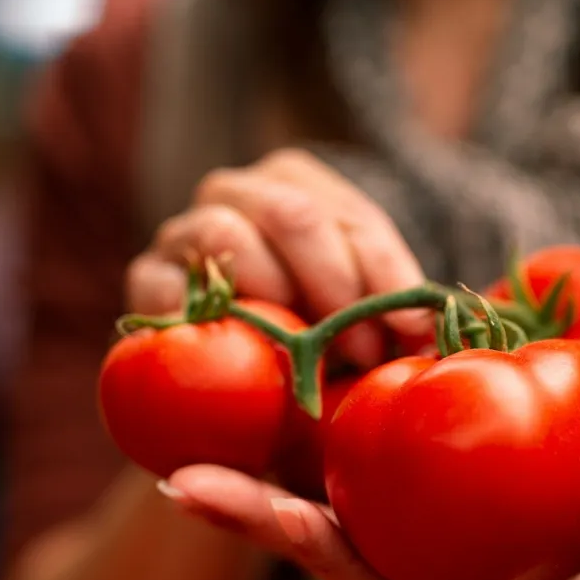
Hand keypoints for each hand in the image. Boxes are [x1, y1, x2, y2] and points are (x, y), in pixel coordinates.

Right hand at [125, 148, 432, 366]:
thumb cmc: (313, 349)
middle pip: (291, 214)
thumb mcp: (359, 320)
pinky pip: (164, 286)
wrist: (229, 393)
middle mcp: (236, 194)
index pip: (352, 220)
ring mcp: (183, 233)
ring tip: (300, 351)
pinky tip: (228, 349)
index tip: (411, 334)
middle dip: (336, 284)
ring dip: (273, 295)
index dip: (387, 279)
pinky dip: (199, 316)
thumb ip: (391, 313)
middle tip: (360, 352)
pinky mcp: (146, 281)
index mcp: (296, 186)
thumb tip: (434, 338)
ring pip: (224, 234)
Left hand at [158, 464, 579, 579]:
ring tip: (182, 443)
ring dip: (244, 472)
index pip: (354, 571)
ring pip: (301, 492)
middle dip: (243, 514)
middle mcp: (391, 548)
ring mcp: (382, 507)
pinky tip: (239, 382)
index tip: (272, 521)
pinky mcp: (386, 465)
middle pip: (306, 534)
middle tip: (179, 484)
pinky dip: (282, 425)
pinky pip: (327, 448)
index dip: (306, 547)